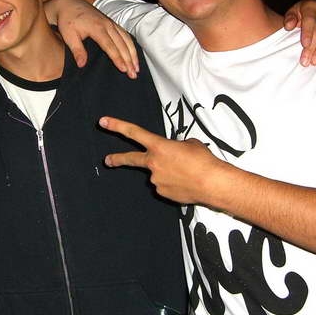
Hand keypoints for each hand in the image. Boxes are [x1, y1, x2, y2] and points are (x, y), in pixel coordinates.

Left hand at [47, 0, 138, 77]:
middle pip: (122, 44)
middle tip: (133, 74)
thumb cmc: (67, 20)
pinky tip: (134, 55)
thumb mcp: (68, 36)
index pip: (110, 46)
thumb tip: (82, 65)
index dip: (117, 58)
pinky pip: (125, 34)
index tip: (124, 69)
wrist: (69, 4)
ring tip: (137, 68)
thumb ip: (77, 50)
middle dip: (129, 60)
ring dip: (133, 54)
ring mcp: (111, 22)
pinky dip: (131, 45)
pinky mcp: (111, 22)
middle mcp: (107, 24)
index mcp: (97, 28)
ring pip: (126, 39)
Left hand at [99, 116, 225, 204]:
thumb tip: (174, 153)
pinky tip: (186, 183)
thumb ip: (175, 146)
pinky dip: (174, 184)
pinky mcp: (162, 193)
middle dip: (117, 159)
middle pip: (131, 159)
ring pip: (159, 174)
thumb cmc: (203, 161)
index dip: (117, 125)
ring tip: (187, 173)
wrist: (212, 183)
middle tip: (108, 160)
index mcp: (159, 146)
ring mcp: (156, 180)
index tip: (103, 122)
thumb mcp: (190, 144)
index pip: (134, 132)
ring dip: (169, 173)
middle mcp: (153, 163)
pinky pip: (166, 185)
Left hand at [283, 0, 315, 66]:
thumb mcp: (293, 13)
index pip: (309, 20)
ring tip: (315, 60)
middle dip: (312, 47)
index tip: (305, 45)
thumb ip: (289, 19)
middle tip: (306, 61)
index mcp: (310, 6)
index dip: (307, 32)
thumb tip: (288, 26)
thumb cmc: (301, 14)